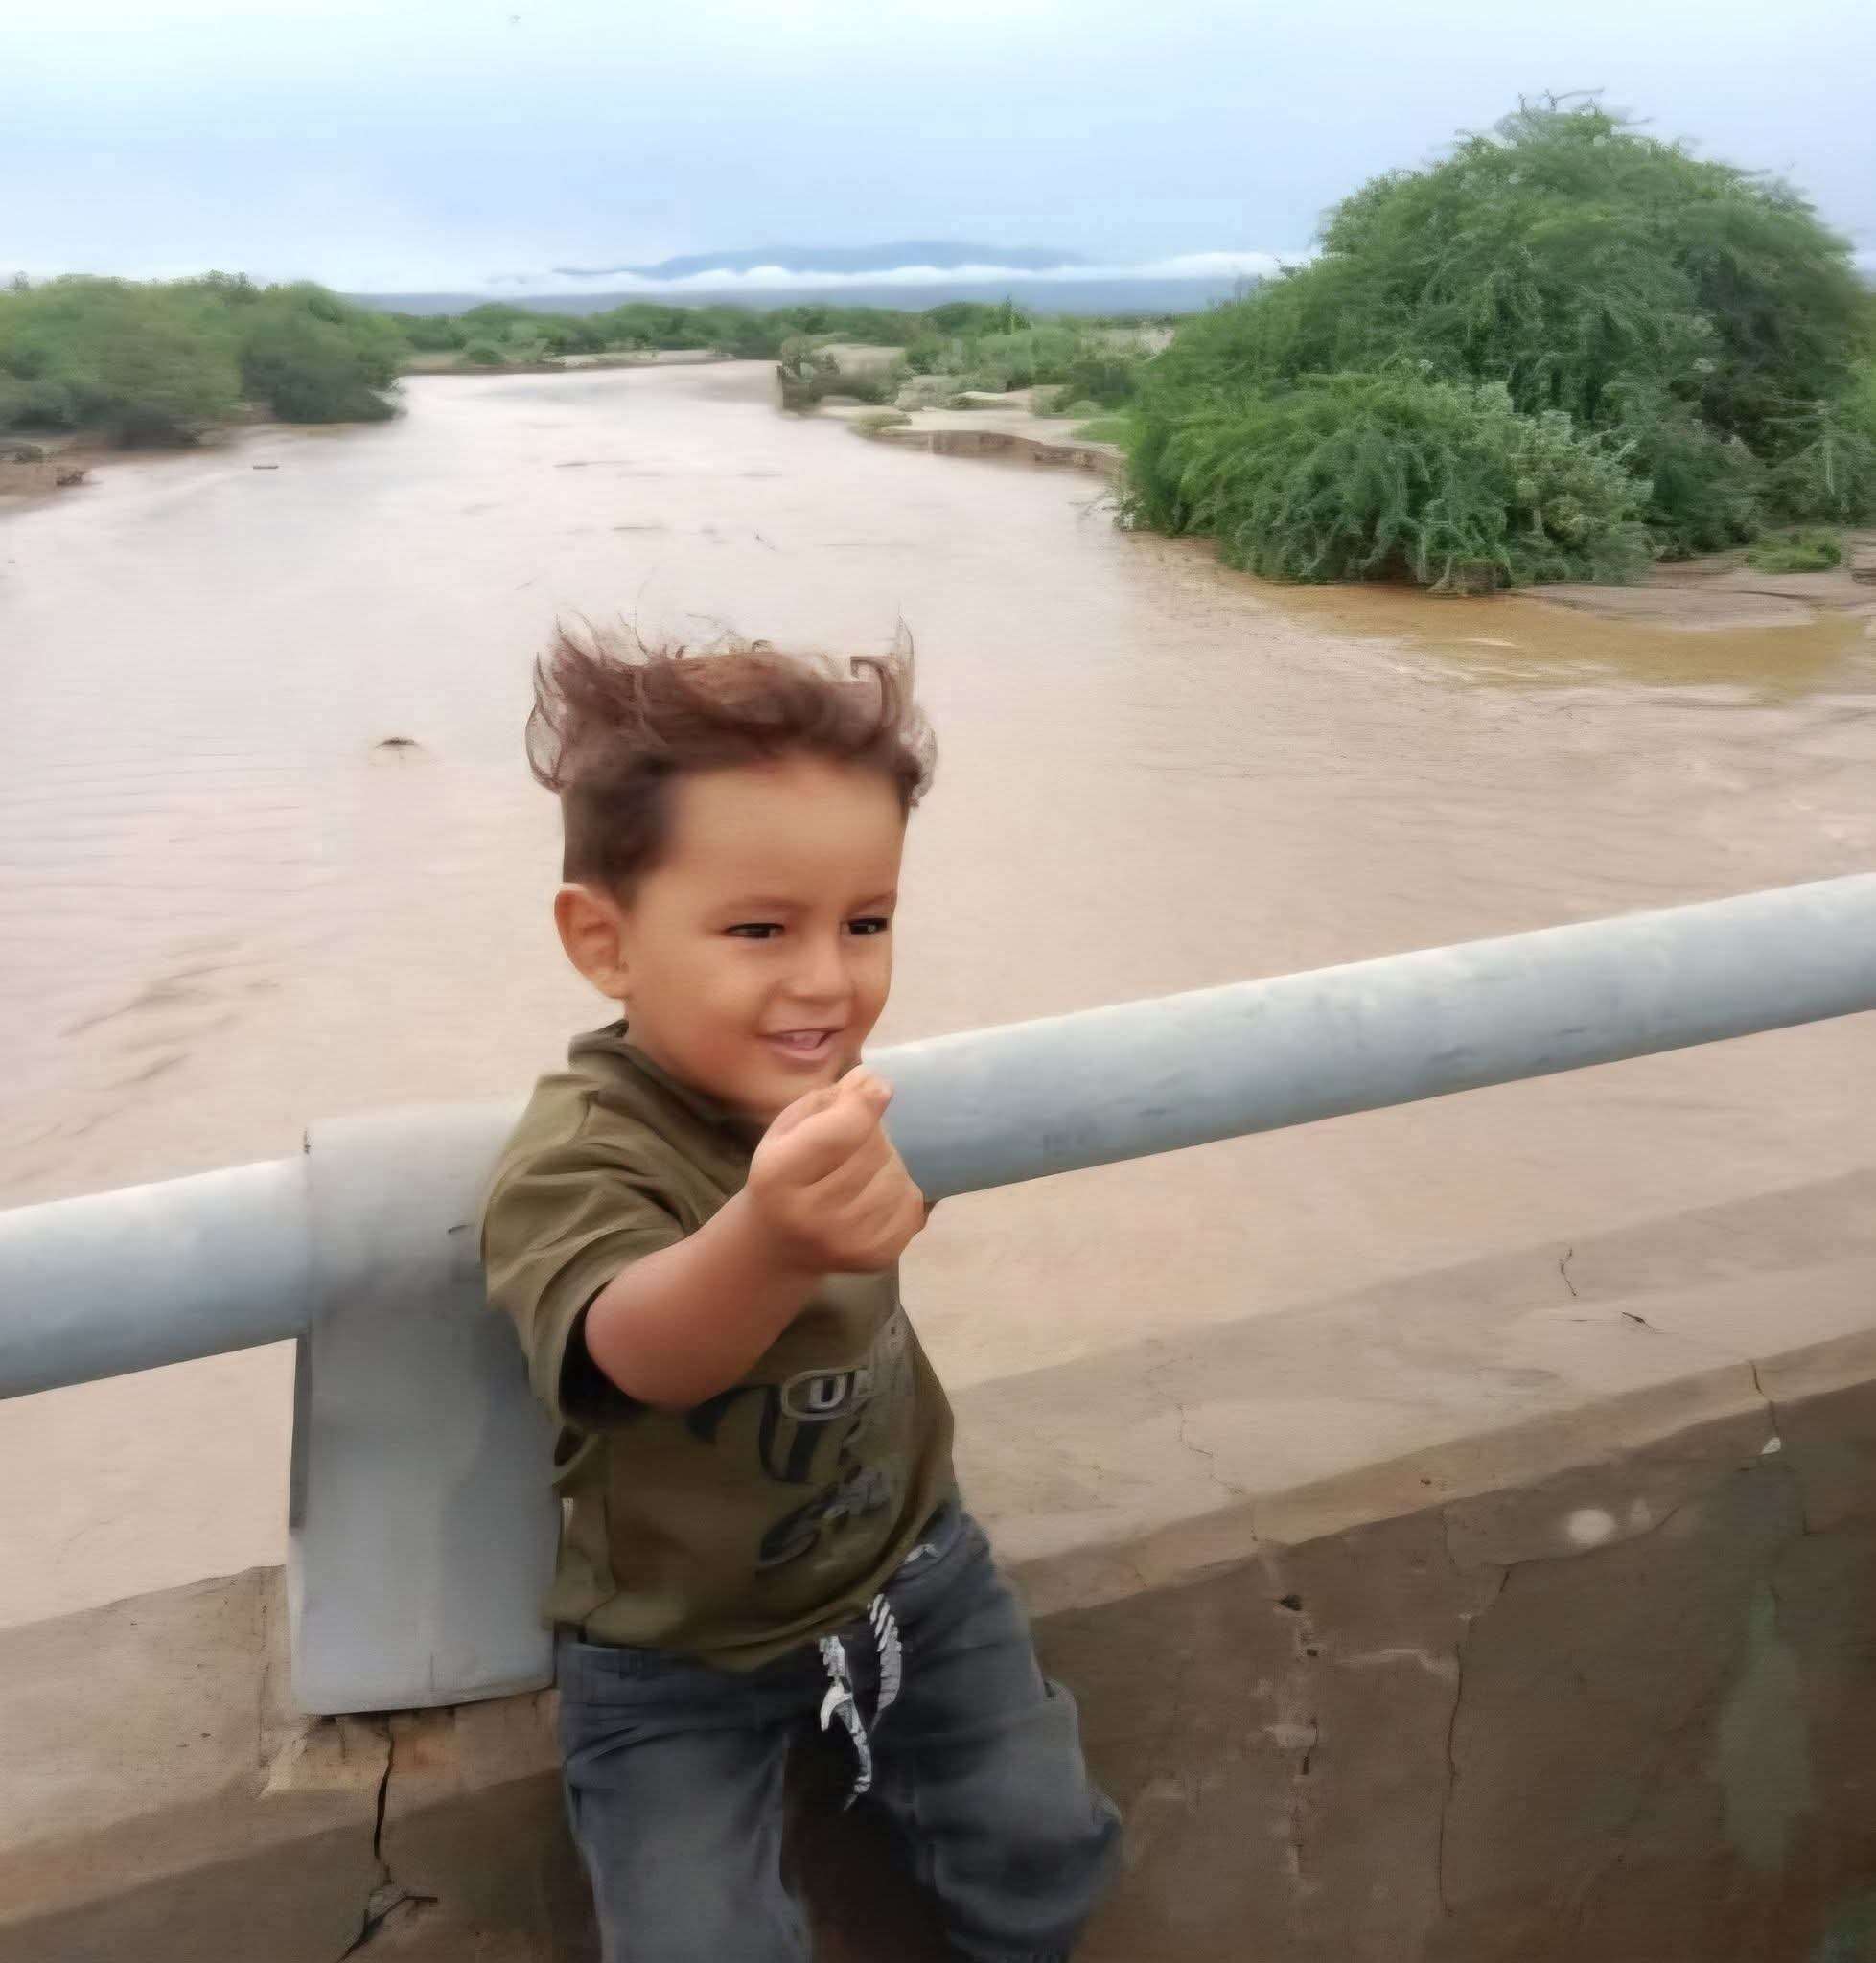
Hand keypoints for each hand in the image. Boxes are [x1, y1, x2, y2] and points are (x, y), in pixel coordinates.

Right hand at [745, 1068, 926, 1275]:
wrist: (777, 1247)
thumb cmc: (783, 1176)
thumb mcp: (786, 1131)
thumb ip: (827, 1101)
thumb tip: (871, 1081)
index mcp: (779, 1176)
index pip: (843, 1128)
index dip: (867, 1101)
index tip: (877, 1087)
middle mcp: (812, 1215)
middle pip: (873, 1148)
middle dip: (870, 1132)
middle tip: (853, 1140)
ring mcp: (848, 1242)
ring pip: (896, 1173)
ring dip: (886, 1160)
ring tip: (861, 1169)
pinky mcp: (878, 1256)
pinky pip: (911, 1201)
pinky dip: (899, 1189)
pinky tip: (874, 1193)